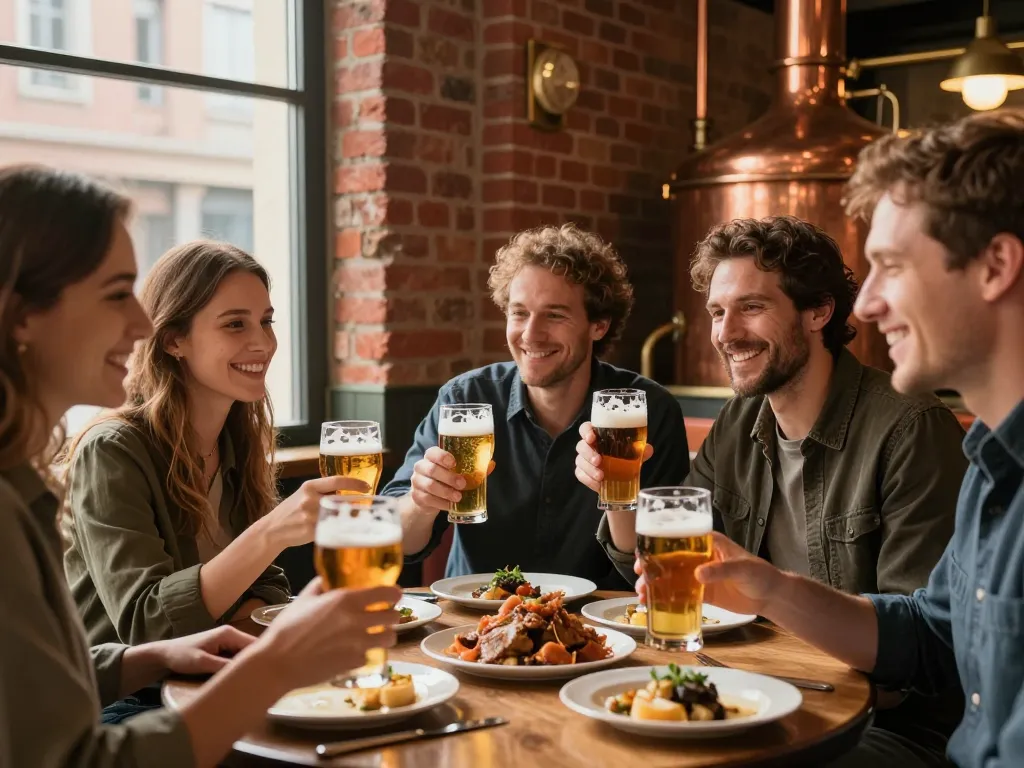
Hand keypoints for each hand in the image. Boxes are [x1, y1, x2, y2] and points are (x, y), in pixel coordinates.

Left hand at [151, 625, 257, 677]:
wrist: (163, 655)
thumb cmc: (181, 656)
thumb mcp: (202, 663)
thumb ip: (224, 666)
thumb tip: (245, 672)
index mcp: (229, 634)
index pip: (254, 645)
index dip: (262, 658)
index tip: (268, 674)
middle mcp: (231, 635)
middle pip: (251, 650)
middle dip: (255, 663)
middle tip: (261, 681)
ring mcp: (227, 642)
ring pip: (244, 655)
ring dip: (245, 666)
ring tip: (252, 682)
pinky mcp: (222, 650)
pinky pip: (236, 658)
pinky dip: (238, 667)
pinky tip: (239, 679)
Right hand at [256, 577, 402, 689]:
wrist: (277, 663)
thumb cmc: (287, 628)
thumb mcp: (303, 599)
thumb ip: (321, 586)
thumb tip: (330, 577)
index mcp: (346, 600)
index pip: (386, 593)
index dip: (394, 593)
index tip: (393, 594)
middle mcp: (357, 621)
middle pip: (394, 617)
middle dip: (391, 615)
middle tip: (383, 616)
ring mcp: (358, 644)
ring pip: (389, 638)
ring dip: (385, 635)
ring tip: (376, 635)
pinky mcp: (354, 663)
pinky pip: (370, 655)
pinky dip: (365, 653)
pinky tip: (354, 651)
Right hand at [262, 475, 370, 549]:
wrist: (272, 529)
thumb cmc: (291, 511)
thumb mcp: (304, 494)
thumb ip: (323, 491)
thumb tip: (349, 492)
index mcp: (309, 486)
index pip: (337, 480)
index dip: (355, 483)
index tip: (367, 486)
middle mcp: (309, 499)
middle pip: (341, 499)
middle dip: (354, 504)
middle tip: (364, 506)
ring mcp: (310, 516)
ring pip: (338, 515)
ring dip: (348, 518)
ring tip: (353, 520)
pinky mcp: (311, 531)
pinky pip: (332, 529)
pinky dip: (340, 529)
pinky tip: (342, 530)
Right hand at [407, 446, 494, 512]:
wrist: (426, 497)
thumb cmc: (444, 479)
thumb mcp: (455, 471)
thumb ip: (472, 467)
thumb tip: (491, 464)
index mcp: (431, 457)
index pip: (432, 452)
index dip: (442, 456)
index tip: (454, 463)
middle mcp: (421, 467)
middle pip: (432, 469)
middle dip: (449, 477)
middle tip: (463, 484)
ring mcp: (417, 482)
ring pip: (430, 485)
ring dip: (446, 492)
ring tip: (458, 497)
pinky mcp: (417, 496)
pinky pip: (428, 499)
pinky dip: (441, 503)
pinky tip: (450, 505)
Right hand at [574, 421, 653, 492]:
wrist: (621, 477)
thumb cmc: (624, 457)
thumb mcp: (634, 453)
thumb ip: (640, 449)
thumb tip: (647, 449)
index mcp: (598, 435)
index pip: (585, 428)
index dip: (586, 431)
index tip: (591, 437)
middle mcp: (589, 446)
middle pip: (581, 446)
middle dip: (588, 453)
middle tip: (599, 460)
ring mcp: (584, 460)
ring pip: (579, 461)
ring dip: (589, 469)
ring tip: (601, 476)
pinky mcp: (583, 473)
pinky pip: (580, 475)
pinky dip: (589, 480)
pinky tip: (598, 484)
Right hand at [634, 533, 781, 616]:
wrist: (771, 596)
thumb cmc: (760, 574)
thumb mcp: (742, 568)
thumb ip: (721, 570)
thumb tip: (697, 574)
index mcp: (707, 542)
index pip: (677, 538)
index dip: (657, 545)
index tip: (643, 555)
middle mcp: (698, 556)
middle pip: (668, 558)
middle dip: (650, 565)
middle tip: (639, 575)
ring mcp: (698, 574)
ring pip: (670, 576)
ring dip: (654, 583)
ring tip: (641, 594)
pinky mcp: (701, 592)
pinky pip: (679, 594)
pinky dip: (665, 598)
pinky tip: (652, 604)